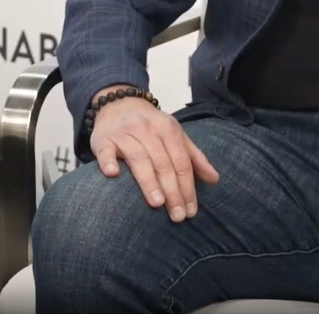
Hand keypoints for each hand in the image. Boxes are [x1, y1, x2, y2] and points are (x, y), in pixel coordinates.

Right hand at [88, 85, 218, 222]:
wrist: (118, 103)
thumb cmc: (150, 125)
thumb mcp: (175, 135)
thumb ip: (194, 157)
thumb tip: (215, 179)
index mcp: (168, 129)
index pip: (181, 162)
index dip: (187, 187)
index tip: (190, 211)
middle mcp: (147, 130)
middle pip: (163, 163)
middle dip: (172, 191)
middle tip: (177, 216)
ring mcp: (124, 133)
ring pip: (139, 158)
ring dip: (148, 181)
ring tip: (157, 203)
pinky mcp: (103, 138)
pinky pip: (105, 151)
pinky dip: (108, 161)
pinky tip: (113, 174)